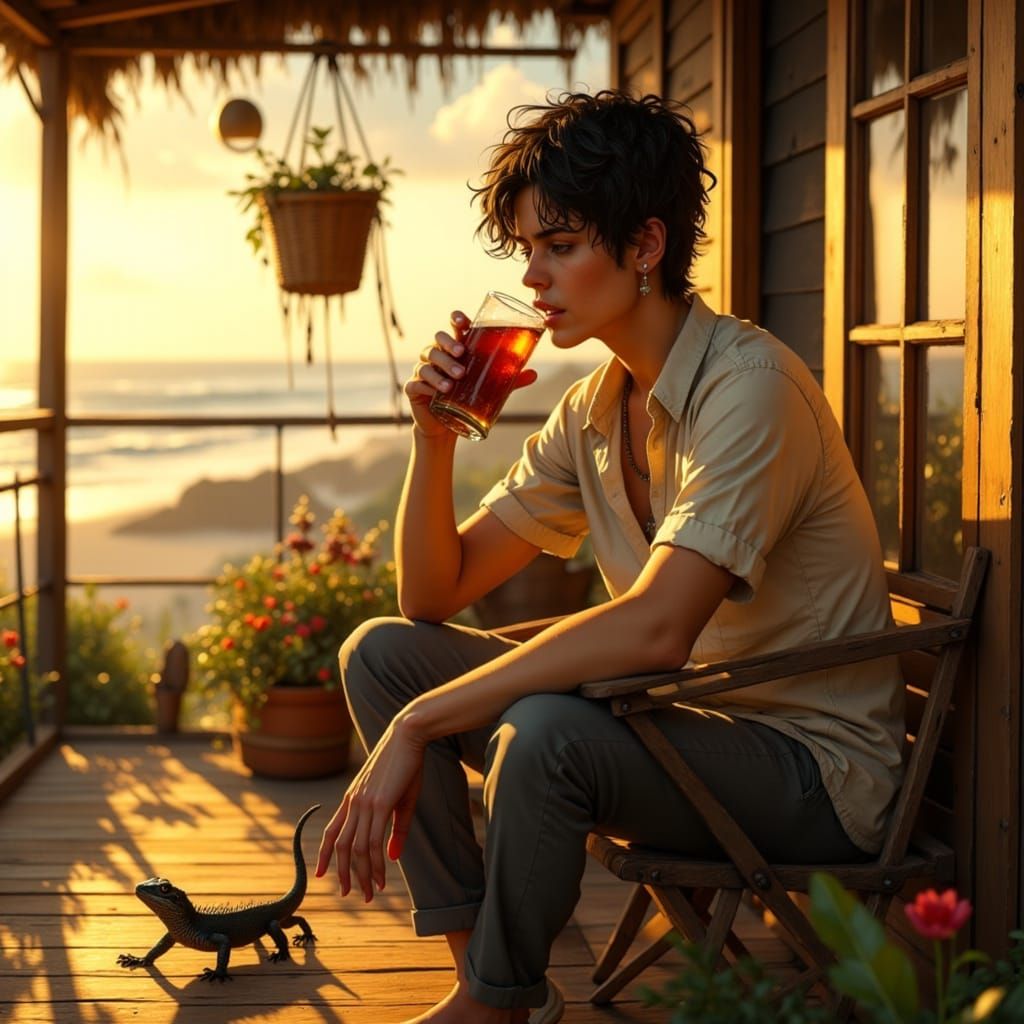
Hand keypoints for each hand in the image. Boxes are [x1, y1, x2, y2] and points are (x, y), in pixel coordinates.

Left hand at [314, 716, 425, 901]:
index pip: (332, 832)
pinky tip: (383, 874)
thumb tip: (391, 857)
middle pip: (341, 846)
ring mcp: (365, 803)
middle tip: (350, 894)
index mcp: (353, 799)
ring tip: (371, 892)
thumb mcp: (399, 799)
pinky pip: (373, 840)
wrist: (408, 735)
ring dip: (362, 874)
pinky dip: (375, 862)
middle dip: (344, 874)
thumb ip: (395, 830)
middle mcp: (354, 802)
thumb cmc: (405, 764)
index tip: (322, 875)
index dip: (324, 855)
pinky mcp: (381, 803)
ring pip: (356, 848)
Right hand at [405, 310, 537, 437]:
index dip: (455, 320)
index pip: (452, 328)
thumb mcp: (490, 388)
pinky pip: (416, 383)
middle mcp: (437, 356)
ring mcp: (423, 371)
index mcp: (454, 350)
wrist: (446, 425)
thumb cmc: (467, 398)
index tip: (462, 321)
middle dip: (448, 346)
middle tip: (461, 355)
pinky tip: (435, 392)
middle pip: (437, 341)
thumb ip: (510, 380)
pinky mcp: (414, 389)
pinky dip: (426, 385)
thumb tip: (534, 374)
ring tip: (454, 382)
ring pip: (427, 361)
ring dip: (441, 368)